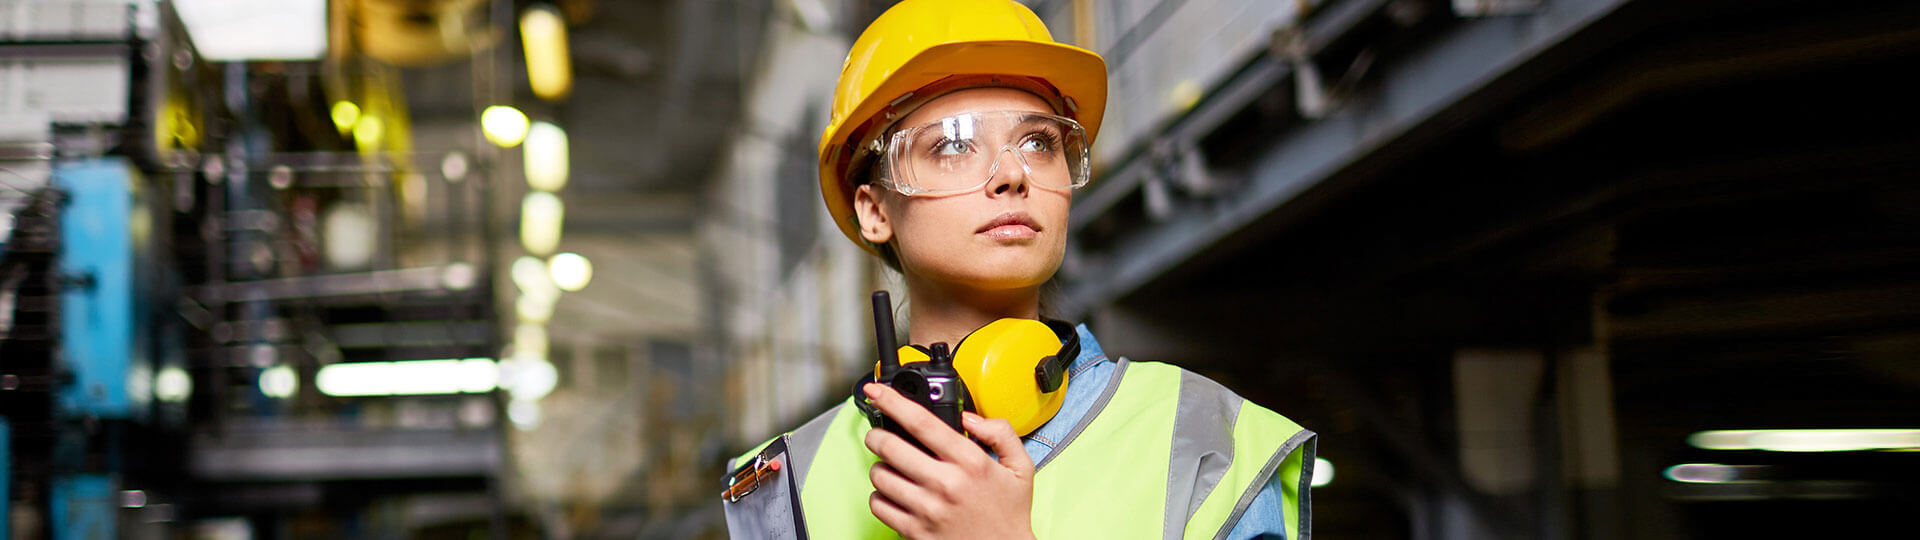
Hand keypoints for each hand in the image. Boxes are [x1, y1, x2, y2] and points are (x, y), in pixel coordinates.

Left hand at [863, 383, 1037, 539]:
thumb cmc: (1009, 515)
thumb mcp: (1020, 468)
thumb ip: (1001, 433)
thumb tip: (970, 418)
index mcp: (970, 462)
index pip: (921, 422)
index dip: (892, 401)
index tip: (877, 391)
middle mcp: (945, 483)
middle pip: (889, 446)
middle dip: (877, 435)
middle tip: (880, 435)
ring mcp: (927, 509)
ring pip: (880, 475)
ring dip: (880, 467)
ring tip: (893, 469)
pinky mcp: (914, 531)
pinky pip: (879, 505)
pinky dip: (880, 496)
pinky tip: (895, 494)